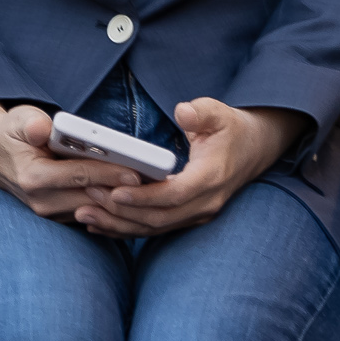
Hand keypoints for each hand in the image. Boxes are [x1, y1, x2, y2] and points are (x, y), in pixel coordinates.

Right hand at [0, 101, 142, 223]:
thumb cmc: (12, 133)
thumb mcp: (17, 119)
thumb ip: (30, 123)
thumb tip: (42, 128)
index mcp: (33, 178)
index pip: (80, 177)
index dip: (109, 174)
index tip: (137, 172)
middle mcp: (42, 202)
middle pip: (94, 198)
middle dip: (125, 192)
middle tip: (156, 183)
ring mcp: (51, 214)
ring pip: (97, 211)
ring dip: (123, 202)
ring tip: (152, 190)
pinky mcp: (61, 218)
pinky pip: (94, 215)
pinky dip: (114, 207)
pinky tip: (135, 196)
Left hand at [77, 100, 306, 237]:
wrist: (255, 149)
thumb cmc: (231, 129)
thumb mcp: (220, 113)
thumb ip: (201, 112)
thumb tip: (183, 112)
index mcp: (211, 177)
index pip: (175, 194)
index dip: (145, 196)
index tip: (115, 191)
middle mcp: (206, 202)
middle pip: (160, 217)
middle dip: (121, 212)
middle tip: (86, 199)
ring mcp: (199, 213)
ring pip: (156, 227)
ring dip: (119, 224)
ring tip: (84, 216)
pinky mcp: (189, 216)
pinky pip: (157, 228)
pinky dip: (128, 228)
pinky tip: (101, 226)